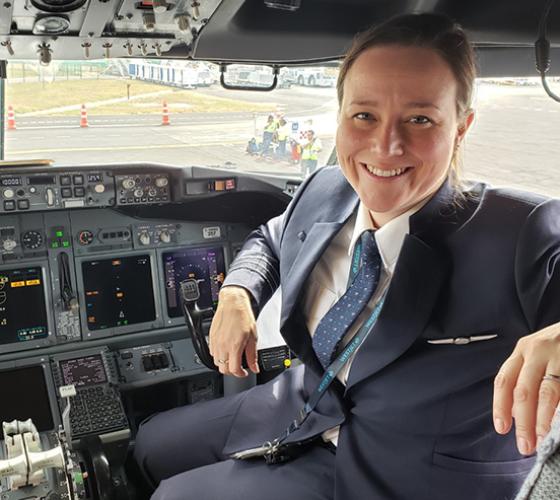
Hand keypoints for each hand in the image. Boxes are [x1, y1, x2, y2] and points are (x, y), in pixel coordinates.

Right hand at [209, 286, 258, 376]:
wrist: (233, 304)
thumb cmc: (243, 317)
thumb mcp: (253, 337)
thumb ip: (252, 355)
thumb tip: (255, 368)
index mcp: (234, 347)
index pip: (234, 370)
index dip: (240, 375)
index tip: (244, 373)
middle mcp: (222, 346)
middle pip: (223, 369)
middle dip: (232, 371)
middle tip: (239, 368)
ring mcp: (215, 342)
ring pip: (216, 362)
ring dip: (224, 364)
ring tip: (232, 359)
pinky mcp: (211, 338)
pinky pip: (212, 353)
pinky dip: (218, 356)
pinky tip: (225, 351)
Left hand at [493, 323, 559, 454]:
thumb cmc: (559, 343)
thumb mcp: (537, 353)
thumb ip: (524, 377)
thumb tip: (514, 414)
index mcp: (523, 350)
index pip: (504, 380)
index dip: (500, 406)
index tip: (501, 428)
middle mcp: (538, 351)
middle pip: (524, 390)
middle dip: (523, 421)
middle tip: (525, 444)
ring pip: (547, 393)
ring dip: (543, 420)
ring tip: (542, 440)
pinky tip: (558, 425)